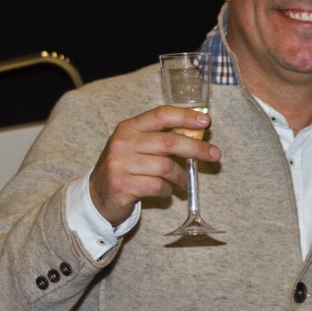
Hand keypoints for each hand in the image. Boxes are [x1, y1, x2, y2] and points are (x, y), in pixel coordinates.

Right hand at [87, 105, 220, 225]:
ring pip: (166, 167)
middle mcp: (123, 142)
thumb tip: (197, 136)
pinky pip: (157, 186)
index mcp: (129, 127)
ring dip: (181, 177)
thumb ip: (160, 138)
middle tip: (215, 155)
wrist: (96, 195)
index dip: (186, 117)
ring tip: (183, 182)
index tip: (206, 122)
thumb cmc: (125, 167)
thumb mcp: (136, 146)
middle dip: (197, 148)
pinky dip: (167, 190)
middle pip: (169, 142)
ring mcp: (120, 164)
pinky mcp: (122, 185)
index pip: (161, 114)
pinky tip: (165, 191)